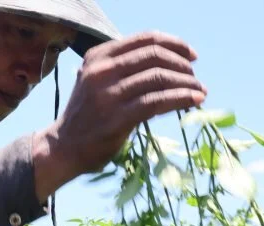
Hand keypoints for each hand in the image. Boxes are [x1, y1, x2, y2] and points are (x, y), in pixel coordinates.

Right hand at [32, 32, 206, 200]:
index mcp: (98, 56)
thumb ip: (122, 68)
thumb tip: (167, 63)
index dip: (175, 43)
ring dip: (187, 83)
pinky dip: (181, 98)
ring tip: (200, 91)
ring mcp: (109, 94)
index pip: (146, 39)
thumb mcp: (97, 81)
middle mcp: (102, 70)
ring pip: (160, 77)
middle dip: (182, 65)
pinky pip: (158, 101)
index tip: (191, 56)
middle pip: (155, 56)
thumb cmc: (86, 116)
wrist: (63, 148)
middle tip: (195, 77)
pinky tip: (195, 100)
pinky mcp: (117, 118)